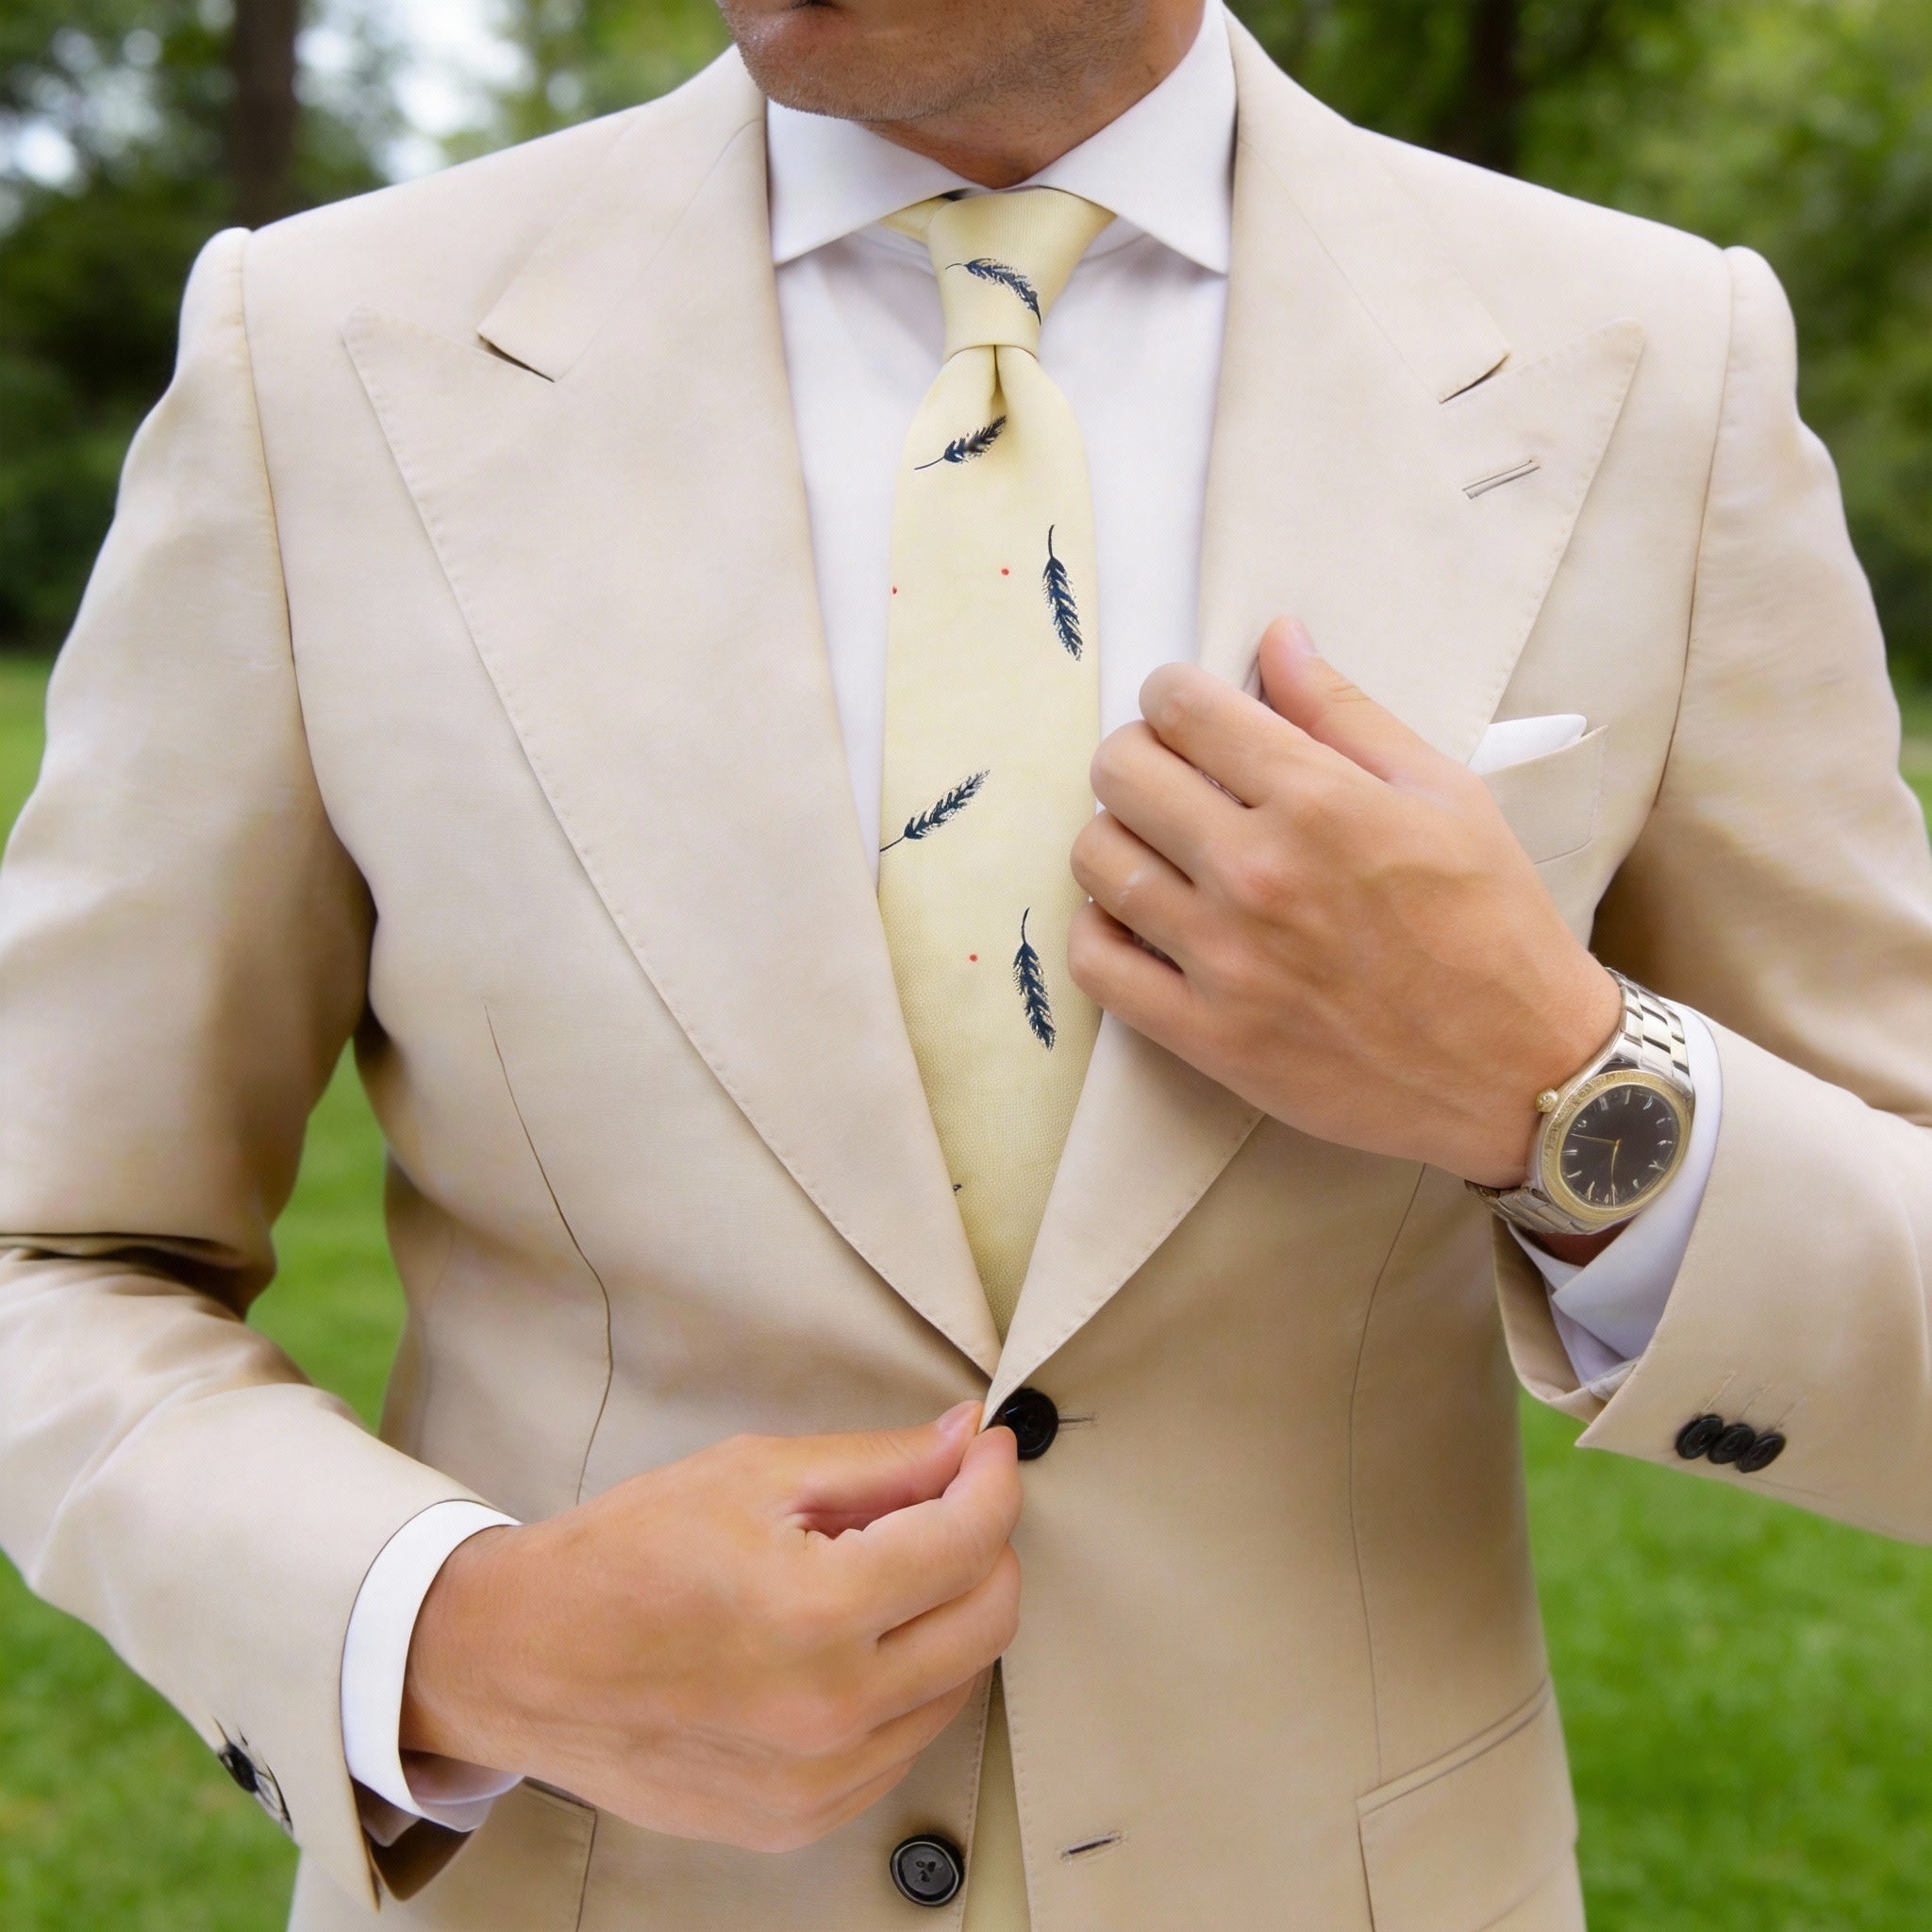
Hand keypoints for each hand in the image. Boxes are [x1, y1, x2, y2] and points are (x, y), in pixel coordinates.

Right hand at [401, 1404, 1020, 1851]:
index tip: (987, 1451)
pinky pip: (904, 1743)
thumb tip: (968, 1440)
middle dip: (985, 1544)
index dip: (993, 1479)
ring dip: (948, 1615)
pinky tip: (852, 1640)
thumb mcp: (752, 1474)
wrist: (523, 1663)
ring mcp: (819, 1782)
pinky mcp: (801, 1820)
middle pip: (989, 1619)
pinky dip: (906, 1682)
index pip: (970, 1541)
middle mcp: (830, 1711)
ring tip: (879, 1569)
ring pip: (958, 1684)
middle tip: (945, 1499)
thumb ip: (878, 1462)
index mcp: (816, 1612)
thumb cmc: (624, 1557)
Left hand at [1068, 617, 1620, 1187]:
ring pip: (1096, 859)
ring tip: (1159, 850)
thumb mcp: (1444, 793)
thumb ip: (1346, 713)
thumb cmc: (1492, 924)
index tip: (1189, 713)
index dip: (1173, 695)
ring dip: (1116, 838)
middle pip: (1120, 772)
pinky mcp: (1206, 1034)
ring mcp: (1224, 958)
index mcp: (1318, 801)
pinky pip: (1095, 962)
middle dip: (1138, 756)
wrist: (1520, 1070)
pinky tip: (1142, 920)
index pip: (1182, 708)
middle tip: (1172, 778)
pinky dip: (1100, 930)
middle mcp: (1257, 872)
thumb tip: (1276, 637)